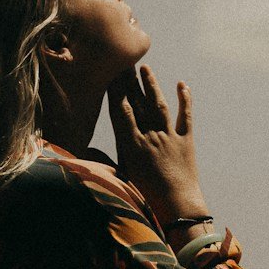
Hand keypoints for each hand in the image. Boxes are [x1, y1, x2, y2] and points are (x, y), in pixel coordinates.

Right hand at [111, 64, 207, 225]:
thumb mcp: (120, 178)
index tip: (110, 73)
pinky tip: (182, 85)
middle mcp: (149, 136)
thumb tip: (81, 152)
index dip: (116, 91)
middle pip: (138, 103)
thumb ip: (103, 162)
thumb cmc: (145, 198)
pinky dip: (185, 101)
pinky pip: (185, 117)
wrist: (177, 208)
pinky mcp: (186, 142)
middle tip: (124, 61)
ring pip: (159, 105)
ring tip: (145, 68)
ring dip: (152, 86)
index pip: (121, 111)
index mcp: (131, 145)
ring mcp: (169, 137)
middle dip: (129, 81)